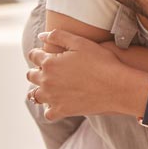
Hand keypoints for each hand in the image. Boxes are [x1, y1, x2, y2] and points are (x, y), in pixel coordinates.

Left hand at [27, 29, 142, 120]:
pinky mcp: (62, 111)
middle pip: (31, 75)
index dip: (39, 53)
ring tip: (50, 86)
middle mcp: (46, 81)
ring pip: (35, 95)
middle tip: (49, 69)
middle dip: (37, 70)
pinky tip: (58, 102)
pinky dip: (51, 108)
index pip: (34, 56)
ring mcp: (53, 98)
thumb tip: (41, 36)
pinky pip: (48, 113)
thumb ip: (58, 36)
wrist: (116, 86)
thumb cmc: (101, 61)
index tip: (45, 53)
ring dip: (40, 90)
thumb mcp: (81, 42)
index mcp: (49, 63)